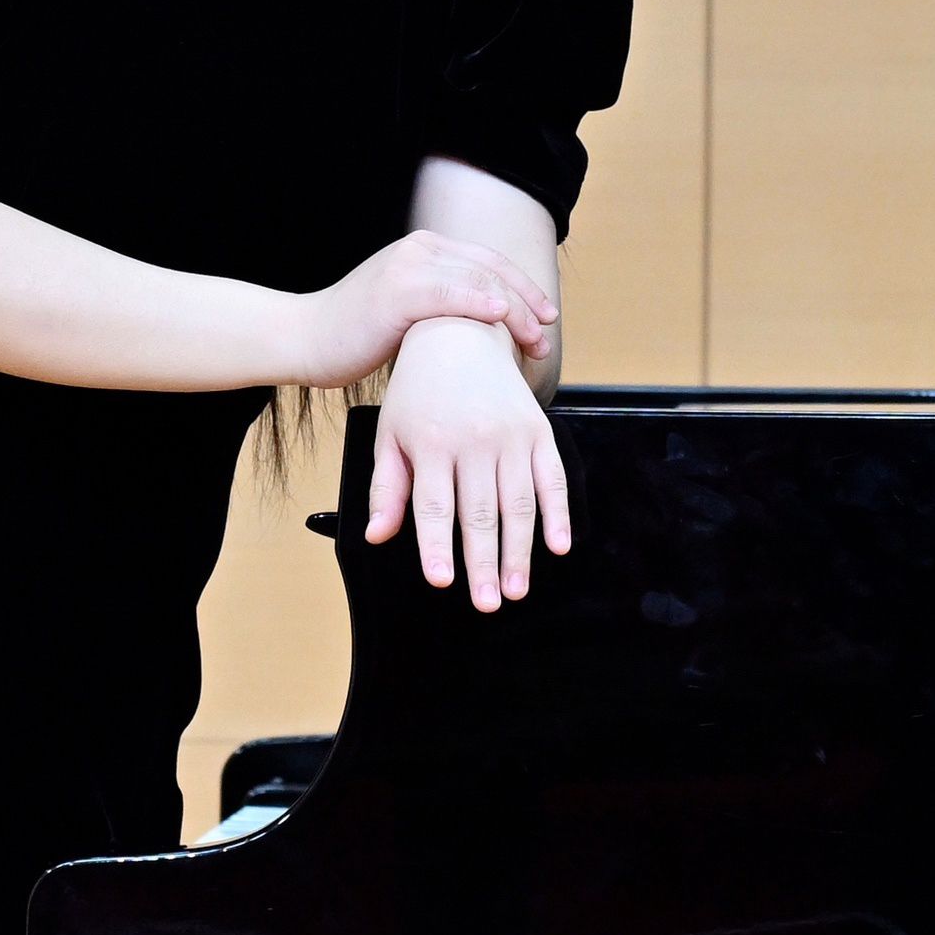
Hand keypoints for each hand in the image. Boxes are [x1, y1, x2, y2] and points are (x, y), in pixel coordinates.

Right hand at [298, 230, 557, 390]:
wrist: (303, 339)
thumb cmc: (352, 337)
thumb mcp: (405, 314)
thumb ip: (440, 309)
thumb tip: (481, 332)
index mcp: (425, 251)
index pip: (490, 264)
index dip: (524, 290)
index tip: (547, 319)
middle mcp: (421, 249)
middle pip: (492, 271)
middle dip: (527, 305)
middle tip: (545, 338)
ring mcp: (409, 266)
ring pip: (481, 282)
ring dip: (516, 313)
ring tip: (534, 342)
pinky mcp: (398, 290)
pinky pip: (452, 293)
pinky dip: (482, 304)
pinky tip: (503, 319)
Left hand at [364, 316, 571, 610]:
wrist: (460, 332)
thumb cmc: (419, 391)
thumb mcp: (391, 434)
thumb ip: (387, 488)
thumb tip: (376, 535)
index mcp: (432, 443)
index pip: (434, 506)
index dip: (438, 547)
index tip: (443, 581)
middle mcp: (474, 440)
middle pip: (480, 513)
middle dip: (484, 563)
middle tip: (487, 602)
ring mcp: (510, 436)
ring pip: (519, 504)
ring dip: (520, 552)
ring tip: (515, 589)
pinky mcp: (538, 431)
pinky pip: (552, 479)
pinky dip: (558, 514)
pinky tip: (557, 545)